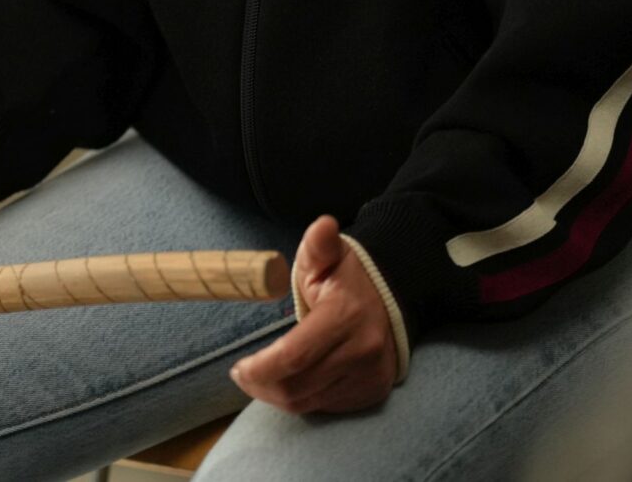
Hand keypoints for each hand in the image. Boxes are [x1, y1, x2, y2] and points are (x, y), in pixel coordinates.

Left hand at [230, 215, 399, 414]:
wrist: (393, 300)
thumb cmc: (348, 277)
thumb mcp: (329, 255)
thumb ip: (319, 244)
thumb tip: (324, 225)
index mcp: (345, 316)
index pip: (295, 355)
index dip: (261, 367)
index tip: (238, 367)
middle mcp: (362, 352)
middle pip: (298, 386)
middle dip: (261, 385)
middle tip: (242, 374)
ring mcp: (369, 376)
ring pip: (309, 402)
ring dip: (276, 395)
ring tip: (259, 379)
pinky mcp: (373, 392)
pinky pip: (327, 407)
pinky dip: (301, 399)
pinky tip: (289, 383)